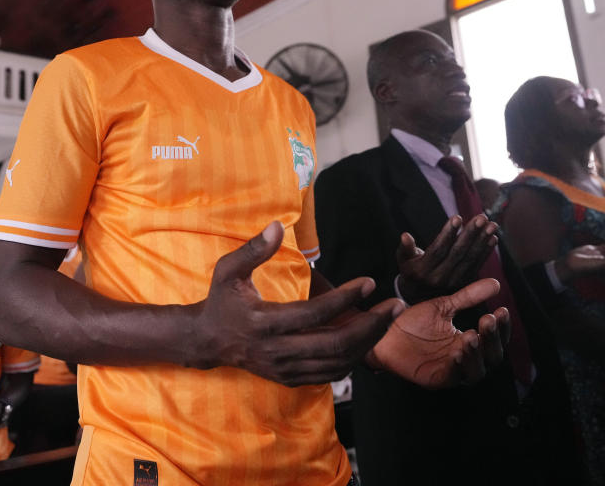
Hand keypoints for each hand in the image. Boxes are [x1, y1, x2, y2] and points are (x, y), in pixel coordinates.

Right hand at [192, 221, 402, 386]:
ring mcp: (285, 369)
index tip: (369, 281)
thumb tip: (277, 225)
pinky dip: (353, 358)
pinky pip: (330, 374)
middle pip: (335, 344)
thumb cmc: (221, 300)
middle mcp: (277, 351)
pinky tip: (366, 339)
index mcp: (264, 323)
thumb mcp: (228, 271)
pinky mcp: (290, 378)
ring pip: (337, 362)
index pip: (314, 313)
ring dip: (368, 342)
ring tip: (388, 319)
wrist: (208, 340)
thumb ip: (253, 249)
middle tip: (396, 306)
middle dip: (371, 325)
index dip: (345, 298)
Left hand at [367, 278, 509, 388]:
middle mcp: (466, 359)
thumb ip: (468, 297)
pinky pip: (453, 376)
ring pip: (477, 371)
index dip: (502, 327)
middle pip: (492, 357)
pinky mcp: (437, 379)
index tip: (501, 310)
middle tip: (488, 320)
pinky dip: (458, 366)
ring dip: (477, 354)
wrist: (385, 334)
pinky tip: (457, 351)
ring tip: (471, 335)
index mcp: (470, 341)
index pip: (495, 338)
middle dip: (492, 339)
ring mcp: (453, 371)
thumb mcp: (443, 306)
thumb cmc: (414, 323)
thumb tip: (495, 283)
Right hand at [396, 215, 498, 300]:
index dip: (448, 234)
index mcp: (422, 271)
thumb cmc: (410, 271)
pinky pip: (476, 266)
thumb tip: (405, 235)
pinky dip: (486, 252)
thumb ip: (405, 248)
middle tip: (481, 217)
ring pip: (470, 259)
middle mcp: (439, 278)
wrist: (419, 298)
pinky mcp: (464, 284)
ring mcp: (453, 282)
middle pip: (457, 253)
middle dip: (471, 234)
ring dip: (483, 241)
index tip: (458, 217)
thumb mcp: (403, 261)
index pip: (438, 250)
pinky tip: (493, 238)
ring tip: (492, 225)